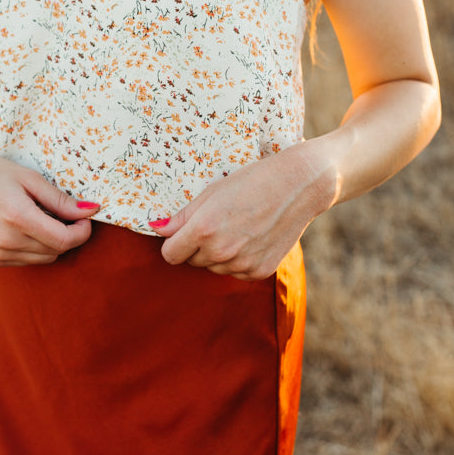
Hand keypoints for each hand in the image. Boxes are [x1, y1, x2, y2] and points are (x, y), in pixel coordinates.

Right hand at [0, 140, 99, 266]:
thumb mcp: (30, 178)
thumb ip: (61, 200)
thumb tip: (92, 211)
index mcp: (17, 217)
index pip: (64, 240)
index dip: (82, 231)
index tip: (85, 218)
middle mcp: (5, 241)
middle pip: (57, 250)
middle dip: (68, 234)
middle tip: (64, 213)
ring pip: (45, 258)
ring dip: (52, 242)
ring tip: (42, 217)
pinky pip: (28, 260)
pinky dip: (35, 248)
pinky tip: (26, 227)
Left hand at [149, 143, 332, 278]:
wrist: (298, 186)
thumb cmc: (251, 182)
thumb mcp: (211, 193)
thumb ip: (181, 217)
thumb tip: (155, 228)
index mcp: (203, 230)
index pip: (170, 254)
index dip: (174, 242)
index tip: (183, 233)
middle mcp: (221, 251)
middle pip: (192, 261)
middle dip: (197, 246)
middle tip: (218, 222)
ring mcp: (241, 264)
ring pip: (214, 268)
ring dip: (218, 254)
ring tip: (238, 228)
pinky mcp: (260, 271)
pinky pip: (236, 273)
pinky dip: (239, 260)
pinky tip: (252, 238)